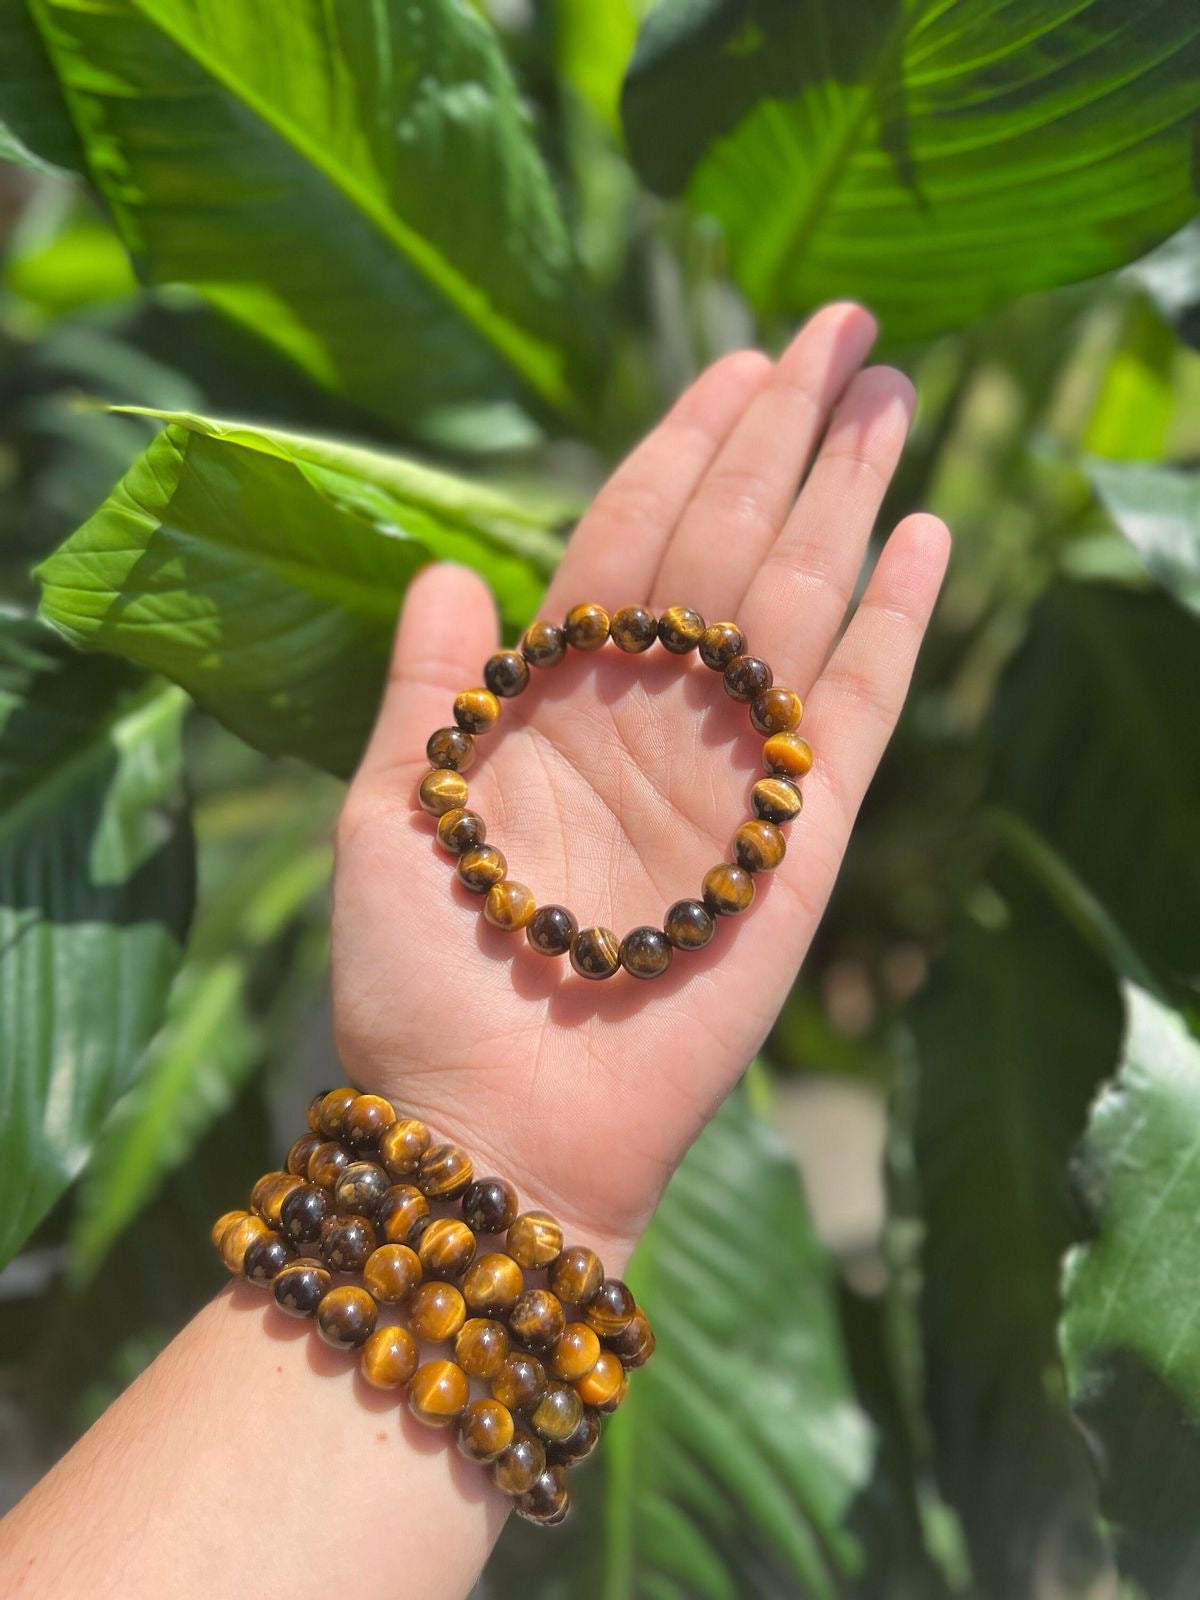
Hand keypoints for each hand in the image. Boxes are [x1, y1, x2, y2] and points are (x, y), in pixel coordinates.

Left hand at [331, 304, 948, 1268]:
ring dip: (844, 496)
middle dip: (782, 434)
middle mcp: (650, 719)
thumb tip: (449, 567)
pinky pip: (857, 712)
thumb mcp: (391, 815)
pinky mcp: (798, 842)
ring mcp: (731, 773)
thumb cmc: (420, 986)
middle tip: (842, 330)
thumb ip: (427, 688)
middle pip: (728, 544)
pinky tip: (923, 537)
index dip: (681, 446)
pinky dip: (893, 625)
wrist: (493, 1127)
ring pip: (800, 601)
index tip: (734, 362)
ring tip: (891, 396)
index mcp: (553, 702)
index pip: (631, 539)